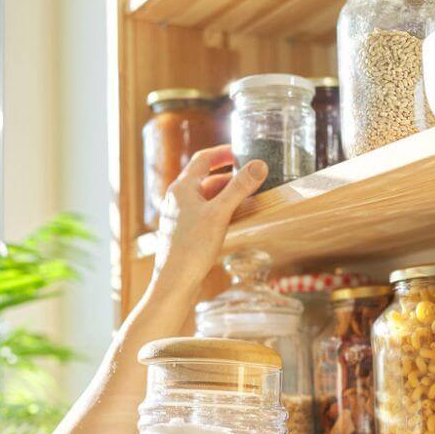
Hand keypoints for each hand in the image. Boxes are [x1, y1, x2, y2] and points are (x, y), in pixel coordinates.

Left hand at [153, 145, 266, 293]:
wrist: (175, 281)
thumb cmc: (192, 246)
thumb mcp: (220, 213)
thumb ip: (239, 187)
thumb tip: (259, 165)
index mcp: (182, 188)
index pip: (203, 159)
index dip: (223, 153)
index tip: (242, 151)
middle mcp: (177, 198)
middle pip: (205, 178)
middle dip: (229, 176)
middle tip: (251, 176)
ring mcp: (179, 216)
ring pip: (206, 197)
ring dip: (226, 194)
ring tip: (248, 197)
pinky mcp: (184, 232)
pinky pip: (204, 213)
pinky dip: (220, 210)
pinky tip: (234, 218)